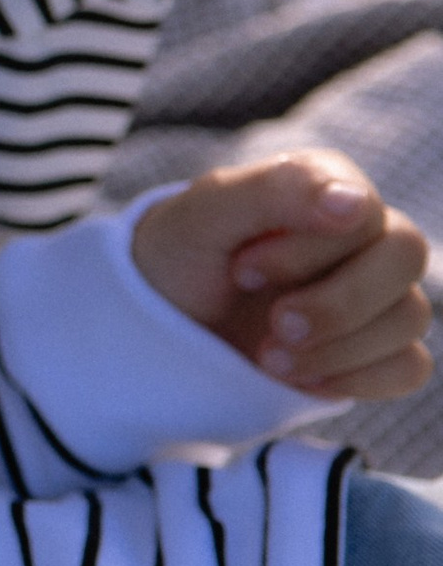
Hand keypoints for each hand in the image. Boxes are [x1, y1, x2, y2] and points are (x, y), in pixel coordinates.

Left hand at [133, 154, 432, 400]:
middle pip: (406, 258)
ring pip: (410, 317)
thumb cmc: (181, 257)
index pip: (364, 214)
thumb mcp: (205, 215)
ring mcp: (374, 294)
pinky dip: (357, 379)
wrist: (156, 327)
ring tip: (269, 358)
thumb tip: (357, 203)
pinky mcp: (374, 350)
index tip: (241, 271)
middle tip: (276, 325)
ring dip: (337, 347)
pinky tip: (302, 377)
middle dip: (336, 304)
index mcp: (325, 186)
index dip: (305, 253)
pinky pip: (409, 366)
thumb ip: (276, 192)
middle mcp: (361, 235)